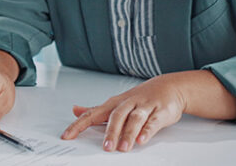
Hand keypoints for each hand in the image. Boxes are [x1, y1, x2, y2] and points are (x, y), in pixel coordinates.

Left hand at [61, 74, 185, 151]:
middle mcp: (127, 103)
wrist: (168, 86)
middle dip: (110, 132)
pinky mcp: (160, 112)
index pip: (92, 114)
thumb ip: (95, 110)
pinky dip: (147, 130)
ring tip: (123, 147)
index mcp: (113, 104)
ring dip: (128, 133)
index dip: (79, 125)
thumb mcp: (115, 102)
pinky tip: (142, 139)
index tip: (67, 136)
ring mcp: (144, 106)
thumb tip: (75, 110)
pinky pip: (153, 121)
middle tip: (105, 148)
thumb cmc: (139, 97)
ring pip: (134, 119)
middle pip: (116, 116)